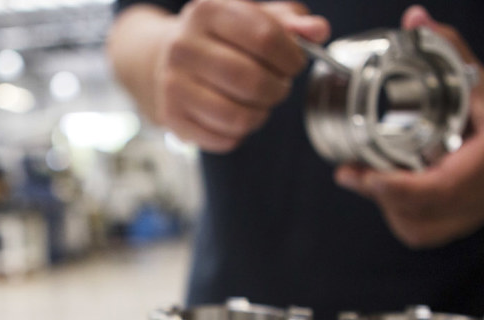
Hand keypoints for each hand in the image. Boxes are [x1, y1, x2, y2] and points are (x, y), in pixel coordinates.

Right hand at [153, 0, 329, 152]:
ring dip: (260, 116)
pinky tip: (237, 116)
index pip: (264, 37)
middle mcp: (183, 46)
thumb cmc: (222, 37)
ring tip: (259, 104)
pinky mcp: (173, 118)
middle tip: (280, 88)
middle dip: (277, 90)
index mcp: (207, 10)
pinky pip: (223, 139)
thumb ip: (290, 22)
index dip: (291, 57)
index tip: (296, 64)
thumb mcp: (253, 17)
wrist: (170, 58)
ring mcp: (173, 85)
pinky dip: (239, 134)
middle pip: (250, 81)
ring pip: (237, 116)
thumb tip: (318, 31)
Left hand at [334, 5, 483, 248]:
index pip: (438, 189)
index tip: (362, 176)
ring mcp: (467, 218)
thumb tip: (416, 20)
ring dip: (389, 201)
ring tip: (378, 176)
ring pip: (412, 223)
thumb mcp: (477, 82)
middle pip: (415, 209)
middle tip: (350, 172)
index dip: (396, 188)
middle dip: (379, 190)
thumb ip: (448, 49)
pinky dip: (400, 210)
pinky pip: (416, 229)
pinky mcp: (454, 227)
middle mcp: (479, 197)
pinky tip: (400, 189)